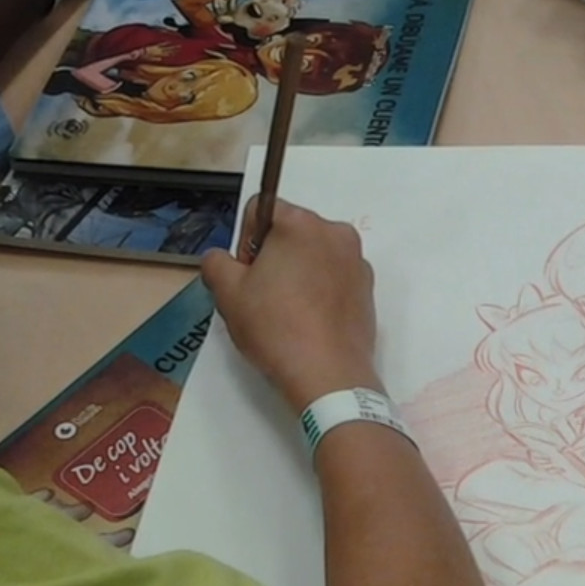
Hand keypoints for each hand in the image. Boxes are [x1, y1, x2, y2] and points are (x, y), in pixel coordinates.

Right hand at [201, 198, 380, 412]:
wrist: (328, 375)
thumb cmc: (275, 327)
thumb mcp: (228, 293)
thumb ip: (216, 263)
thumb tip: (222, 259)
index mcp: (301, 223)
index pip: (260, 210)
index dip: (245, 242)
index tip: (246, 276)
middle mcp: (335, 233)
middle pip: (291, 233)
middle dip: (273, 258)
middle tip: (262, 298)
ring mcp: (357, 262)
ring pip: (313, 257)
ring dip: (297, 275)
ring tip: (287, 314)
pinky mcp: (368, 290)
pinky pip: (334, 279)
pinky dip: (320, 292)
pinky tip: (310, 323)